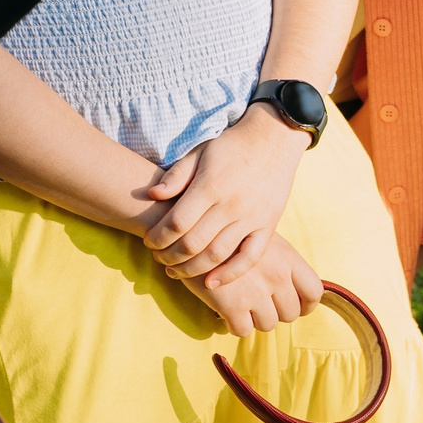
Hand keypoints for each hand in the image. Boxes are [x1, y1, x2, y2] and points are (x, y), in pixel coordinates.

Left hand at [144, 111, 308, 284]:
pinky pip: (249, 257)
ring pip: (217, 255)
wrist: (273, 139)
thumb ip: (176, 175)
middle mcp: (230, 205)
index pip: (177, 222)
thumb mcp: (199, 152)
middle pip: (193, 243)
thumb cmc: (231, 145)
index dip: (158, 237)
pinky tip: (211, 284)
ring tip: (175, 271)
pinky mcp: (268, 226)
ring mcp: (251, 218)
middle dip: (170, 256)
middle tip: (158, 259)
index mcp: (210, 186)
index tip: (148, 241)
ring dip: (192, 269)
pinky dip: (230, 274)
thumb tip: (151, 195)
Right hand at [184, 229, 322, 336]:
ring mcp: (256, 292)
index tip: (291, 304)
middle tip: (257, 303)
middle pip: (290, 313)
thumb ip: (276, 258)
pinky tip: (224, 311)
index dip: (305, 304)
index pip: (314, 292)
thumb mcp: (258, 234)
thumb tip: (286, 282)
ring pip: (267, 324)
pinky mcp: (232, 305)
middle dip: (275, 312)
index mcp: (287, 257)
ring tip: (239, 305)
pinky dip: (234, 325)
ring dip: (254, 319)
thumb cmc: (221, 228)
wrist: (188, 226)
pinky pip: (242, 330)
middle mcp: (277, 276)